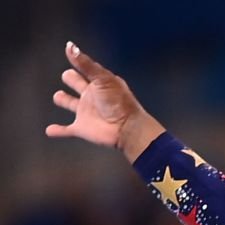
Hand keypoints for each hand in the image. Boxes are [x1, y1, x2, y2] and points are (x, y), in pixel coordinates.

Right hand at [45, 41, 164, 161]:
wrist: (127, 128)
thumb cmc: (118, 101)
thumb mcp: (102, 79)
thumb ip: (85, 64)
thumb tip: (70, 46)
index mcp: (98, 84)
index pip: (86, 70)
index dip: (80, 63)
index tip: (72, 53)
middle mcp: (91, 97)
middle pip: (77, 84)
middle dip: (72, 79)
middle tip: (68, 76)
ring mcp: (86, 113)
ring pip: (70, 104)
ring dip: (64, 100)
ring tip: (58, 97)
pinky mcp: (82, 128)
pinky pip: (67, 130)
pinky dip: (58, 131)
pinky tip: (49, 131)